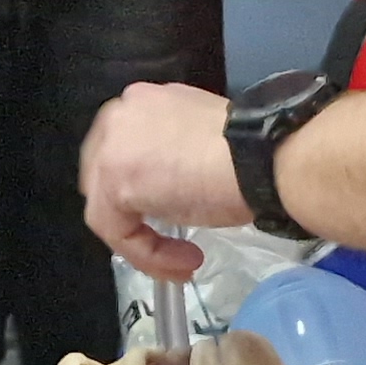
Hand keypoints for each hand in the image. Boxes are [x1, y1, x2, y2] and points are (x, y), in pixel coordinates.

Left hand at [82, 81, 246, 277]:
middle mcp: (120, 115)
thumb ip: (177, 151)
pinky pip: (118, 232)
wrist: (261, 157)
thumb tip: (174, 182)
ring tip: (184, 262)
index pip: (125, 149)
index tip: (176, 213)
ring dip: (144, 242)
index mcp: (144, 101)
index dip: (143, 187)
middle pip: (104, 176)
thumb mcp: (203, 140)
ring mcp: (111, 147)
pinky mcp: (114, 184)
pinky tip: (183, 263)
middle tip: (169, 240)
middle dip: (132, 212)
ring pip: (109, 208)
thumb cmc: (249, 149)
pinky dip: (148, 255)